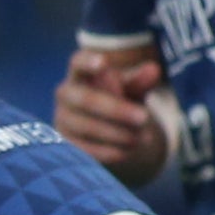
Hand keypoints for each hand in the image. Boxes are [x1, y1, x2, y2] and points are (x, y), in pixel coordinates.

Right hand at [54, 44, 169, 179]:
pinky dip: (109, 151)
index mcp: (79, 71)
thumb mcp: (131, 89)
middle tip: (144, 118)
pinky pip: (85, 149)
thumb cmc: (120, 98)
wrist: (108, 128)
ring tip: (144, 137)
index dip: (89, 62)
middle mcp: (65, 93)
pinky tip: (129, 151)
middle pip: (86, 99)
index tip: (104, 63)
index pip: (79, 62)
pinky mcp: (64, 143)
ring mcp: (61, 118)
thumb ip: (139, 80)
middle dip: (116, 110)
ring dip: (118, 134)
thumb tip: (153, 69)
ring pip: (87, 127)